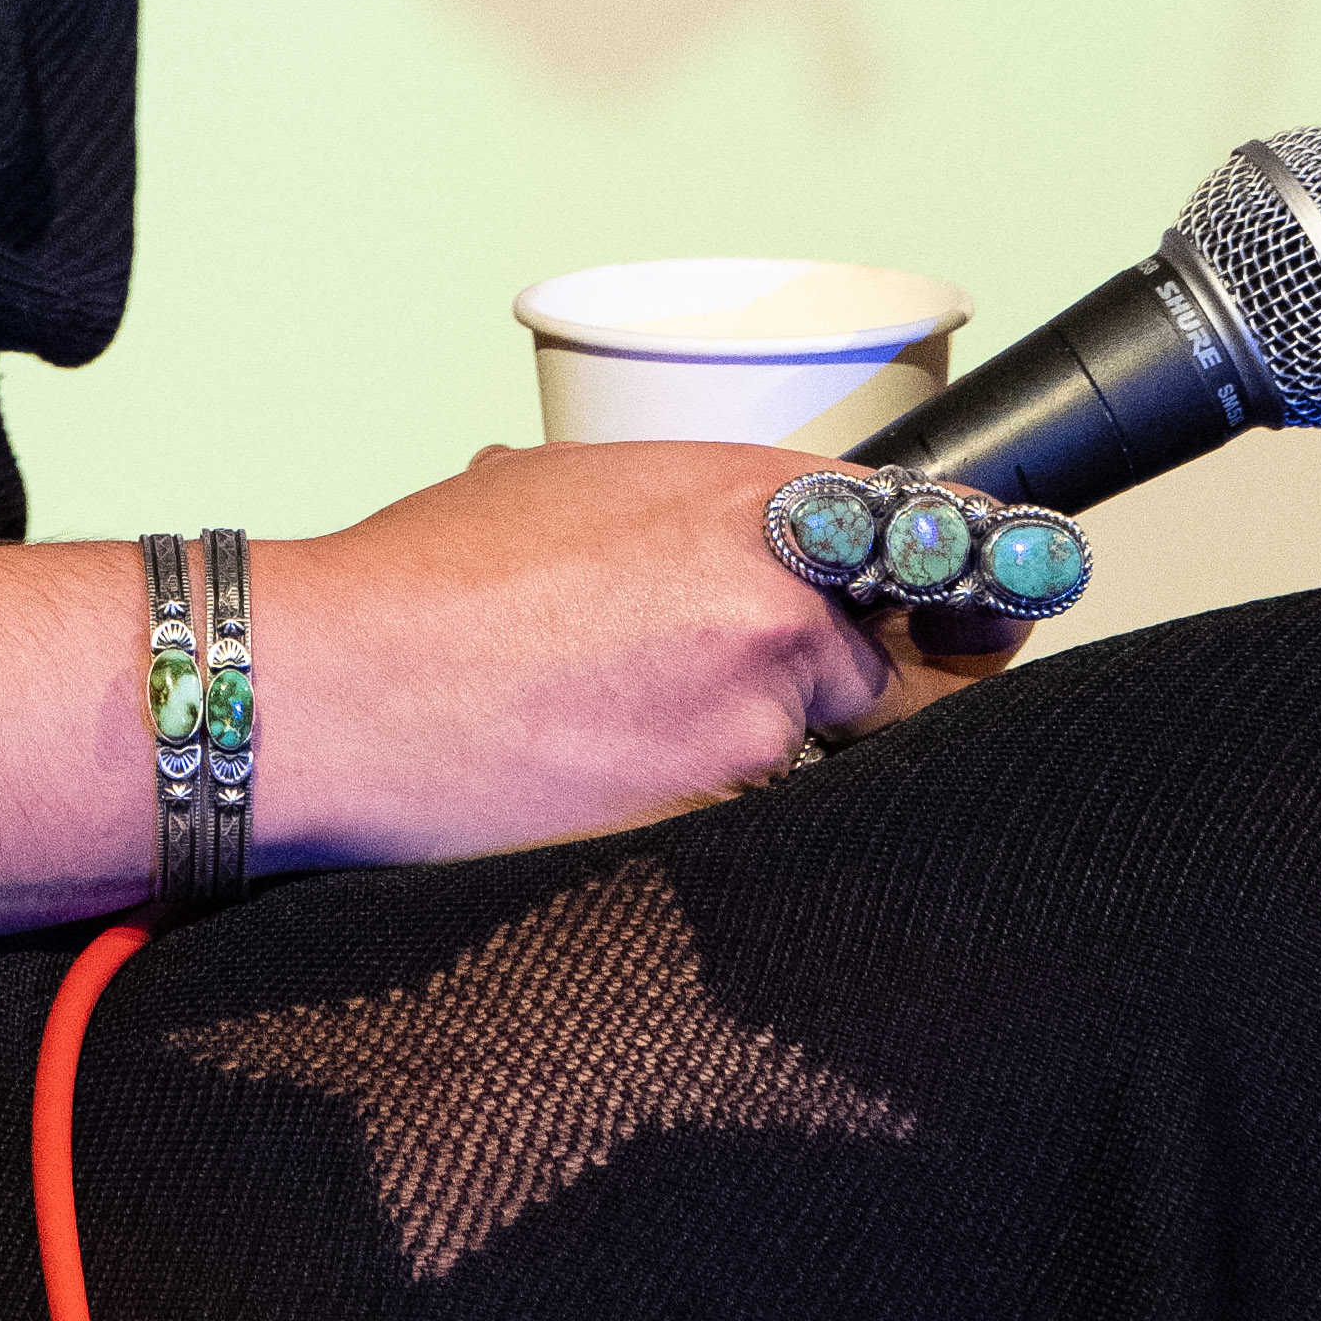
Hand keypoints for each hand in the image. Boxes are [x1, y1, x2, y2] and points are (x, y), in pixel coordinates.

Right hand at [243, 439, 1022, 872]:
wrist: (332, 688)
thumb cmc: (418, 589)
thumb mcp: (564, 488)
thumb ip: (681, 512)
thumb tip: (718, 544)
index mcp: (747, 501)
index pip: (936, 538)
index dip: (964, 585)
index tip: (988, 613)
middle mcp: (776, 603)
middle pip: (905, 674)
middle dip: (852, 698)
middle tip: (753, 708)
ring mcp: (755, 722)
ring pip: (820, 764)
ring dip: (756, 764)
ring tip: (625, 746)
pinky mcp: (717, 821)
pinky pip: (757, 832)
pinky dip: (703, 823)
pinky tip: (605, 795)